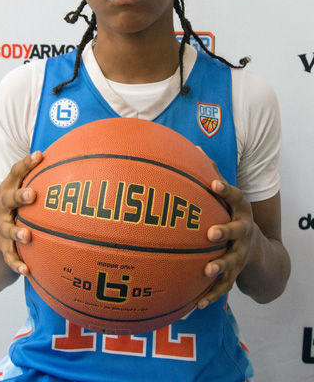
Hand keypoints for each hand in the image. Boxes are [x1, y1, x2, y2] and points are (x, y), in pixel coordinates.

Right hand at [0, 151, 42, 275]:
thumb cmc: (19, 211)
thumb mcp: (25, 193)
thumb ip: (44, 179)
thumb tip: (75, 158)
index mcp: (10, 190)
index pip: (15, 173)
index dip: (26, 164)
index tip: (40, 155)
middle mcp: (3, 208)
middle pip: (8, 199)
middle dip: (19, 196)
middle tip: (32, 195)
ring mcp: (2, 228)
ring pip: (7, 229)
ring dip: (16, 232)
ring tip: (27, 236)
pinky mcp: (2, 248)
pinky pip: (9, 257)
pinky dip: (17, 264)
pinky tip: (27, 270)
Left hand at [197, 159, 254, 308]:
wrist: (258, 250)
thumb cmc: (232, 215)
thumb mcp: (228, 197)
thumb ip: (211, 174)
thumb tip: (194, 148)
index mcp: (240, 211)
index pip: (235, 197)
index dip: (225, 190)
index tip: (212, 184)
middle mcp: (243, 232)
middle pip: (237, 232)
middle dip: (225, 232)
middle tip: (210, 233)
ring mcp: (241, 255)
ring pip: (232, 262)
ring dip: (220, 267)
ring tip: (207, 271)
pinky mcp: (235, 274)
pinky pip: (223, 287)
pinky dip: (210, 295)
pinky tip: (195, 304)